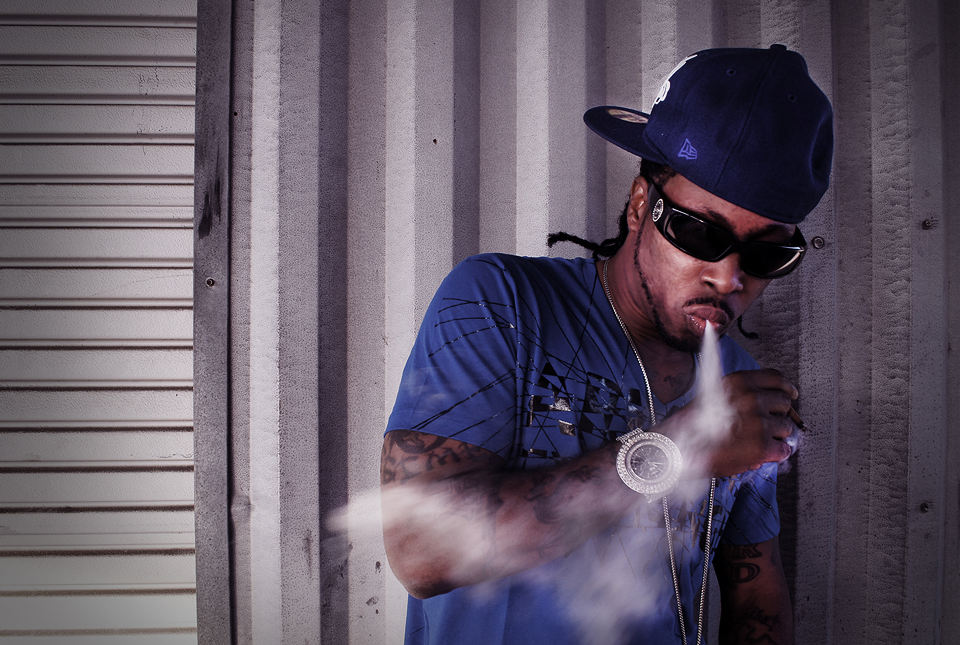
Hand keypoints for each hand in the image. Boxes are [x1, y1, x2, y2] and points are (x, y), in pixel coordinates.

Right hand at [663, 368, 798, 477]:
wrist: (679, 448)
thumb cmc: (691, 425)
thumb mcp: (713, 394)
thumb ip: (739, 393)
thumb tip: (765, 401)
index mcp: (738, 382)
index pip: (775, 378)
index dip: (785, 388)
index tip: (790, 394)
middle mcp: (750, 398)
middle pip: (784, 402)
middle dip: (779, 414)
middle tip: (769, 424)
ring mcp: (758, 422)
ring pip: (787, 427)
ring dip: (777, 435)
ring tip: (760, 441)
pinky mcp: (762, 446)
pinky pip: (784, 449)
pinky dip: (777, 454)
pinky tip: (764, 454)